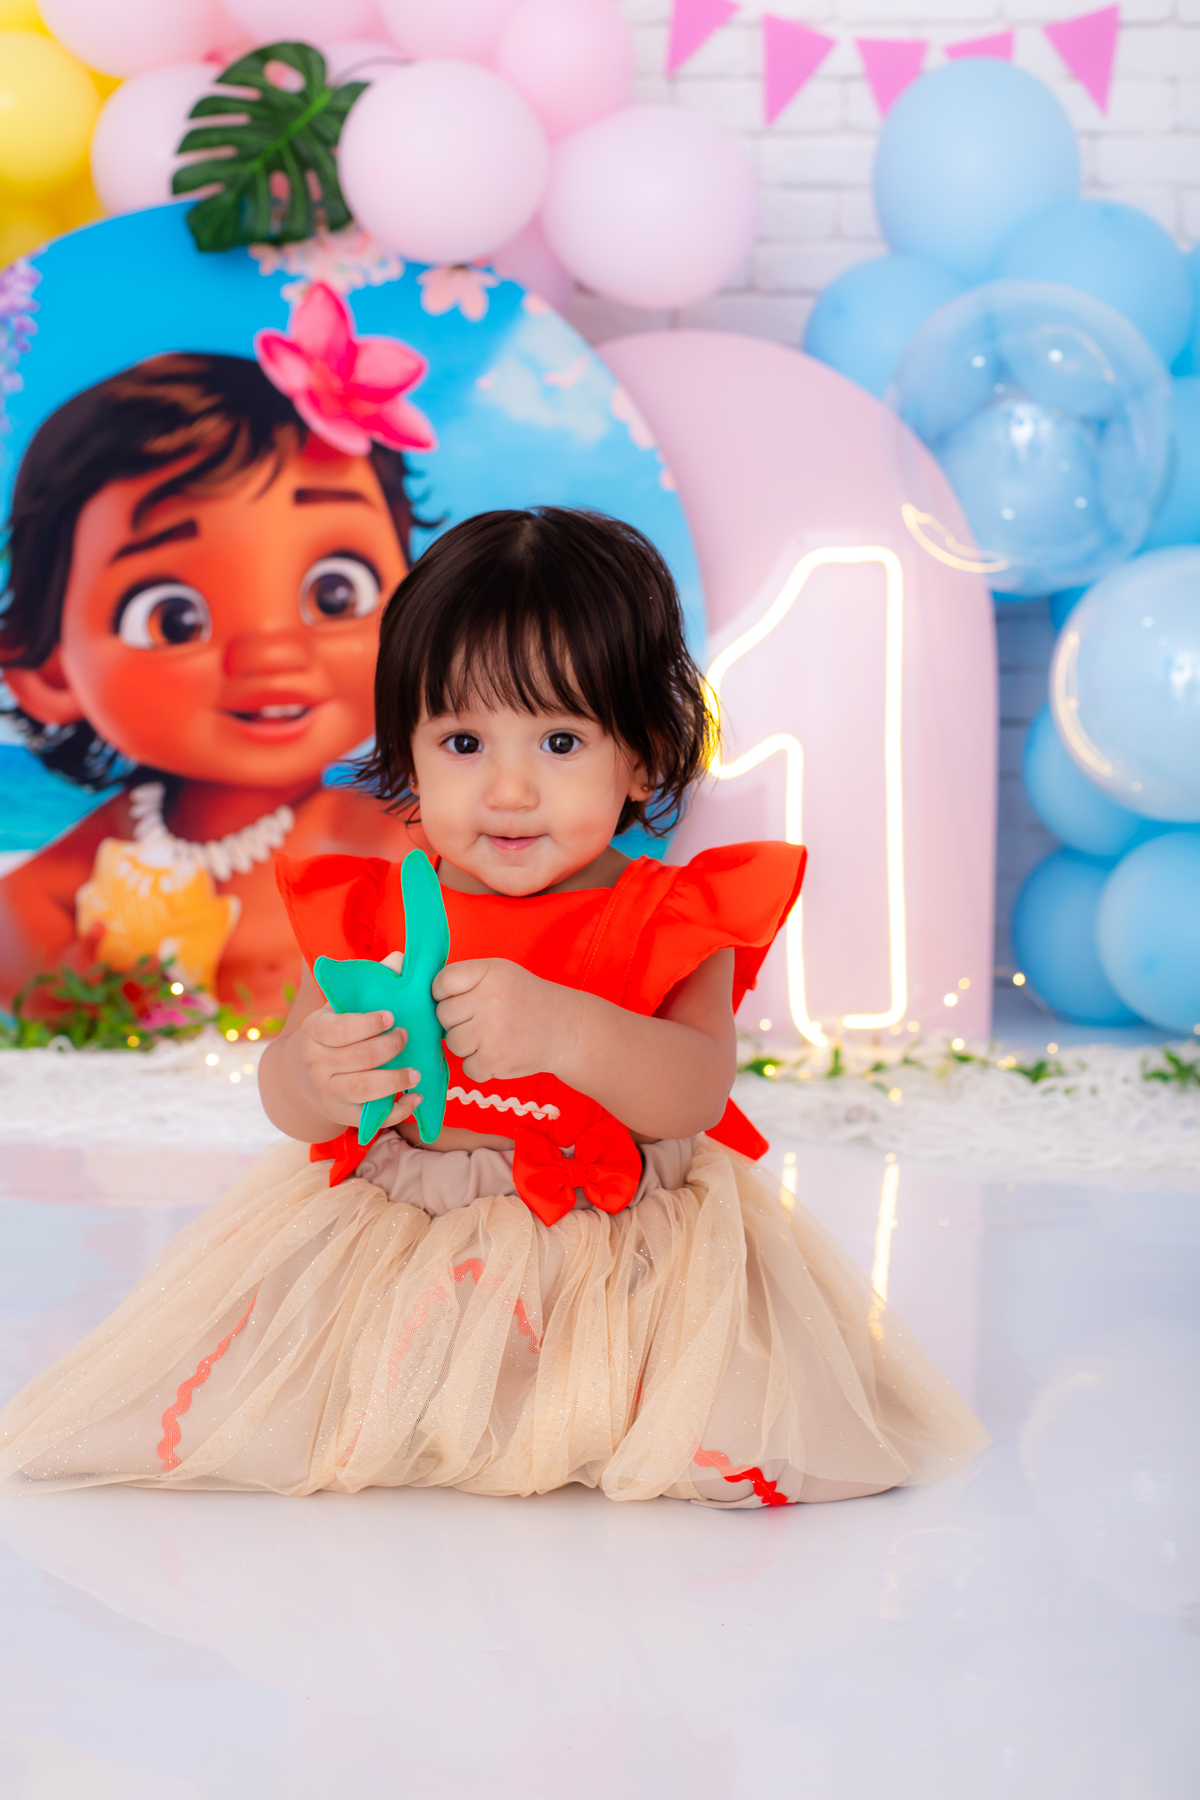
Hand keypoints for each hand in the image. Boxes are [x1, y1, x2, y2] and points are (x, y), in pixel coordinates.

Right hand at [285, 956, 421, 1129]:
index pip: (339, 1029)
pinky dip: (396, 1111)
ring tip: (416, 1073)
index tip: (390, 1016)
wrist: (299, 1075)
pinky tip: (415, 1098)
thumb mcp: (338, 1007)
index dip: (367, 1023)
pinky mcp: (341, 1114)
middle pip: (357, 1058)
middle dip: (388, 1048)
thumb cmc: (330, 1032)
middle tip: (406, 1036)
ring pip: (363, 1089)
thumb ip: (369, 983)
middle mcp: (317, 1063)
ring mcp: (328, 1091)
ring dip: (394, 1081)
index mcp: (314, 1031)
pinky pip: (370, 1117)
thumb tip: (400, 959)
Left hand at [432, 958, 577, 1083]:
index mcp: (490, 973)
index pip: (442, 982)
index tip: (460, 999)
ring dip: (467, 1044)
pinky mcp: (495, 1060)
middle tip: (481, 1020)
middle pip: (443, 1014)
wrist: (567, 1029)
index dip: (445, 994)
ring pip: (452, 1042)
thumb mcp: (500, 974)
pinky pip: (466, 1067)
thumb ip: (464, 978)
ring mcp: (492, 1032)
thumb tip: (414, 985)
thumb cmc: (526, 1000)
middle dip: (457, 1020)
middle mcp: (490, 999)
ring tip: (491, 1037)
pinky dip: (479, 1066)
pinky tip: (498, 1053)